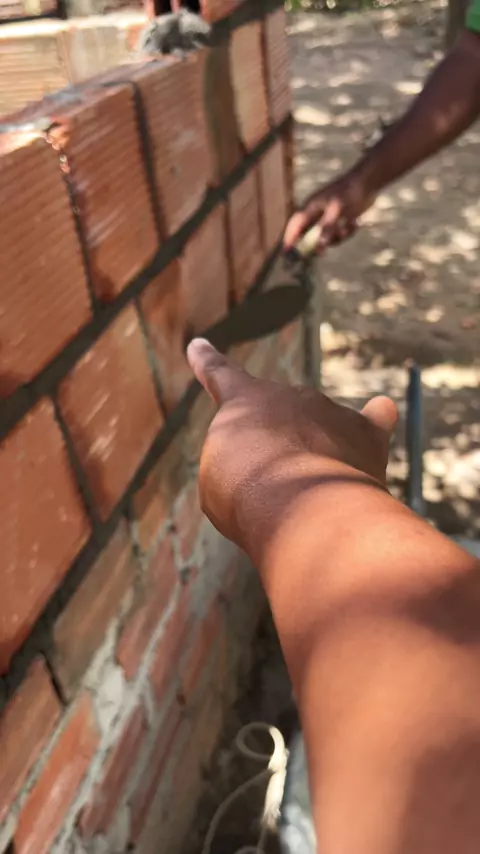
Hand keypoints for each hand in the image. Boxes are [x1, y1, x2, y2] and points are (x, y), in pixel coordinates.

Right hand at [187, 339, 396, 559]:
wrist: (301, 506)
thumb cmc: (248, 496)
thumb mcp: (221, 484)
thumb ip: (243, 466)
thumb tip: (282, 469)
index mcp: (243, 400)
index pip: (221, 375)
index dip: (208, 363)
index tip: (199, 345)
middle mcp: (289, 395)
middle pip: (280, 419)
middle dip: (276, 452)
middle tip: (271, 492)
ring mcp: (330, 411)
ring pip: (321, 428)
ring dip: (314, 458)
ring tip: (309, 496)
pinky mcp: (365, 435)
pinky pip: (372, 421)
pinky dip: (375, 421)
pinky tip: (383, 412)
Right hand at [283, 170, 374, 253]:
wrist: (369, 182)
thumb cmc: (349, 191)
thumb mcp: (337, 209)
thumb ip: (328, 227)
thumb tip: (320, 245)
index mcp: (311, 207)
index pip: (295, 224)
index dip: (289, 237)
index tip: (287, 251)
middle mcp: (317, 213)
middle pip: (308, 235)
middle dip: (316, 244)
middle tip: (321, 253)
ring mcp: (328, 218)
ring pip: (325, 238)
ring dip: (337, 238)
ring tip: (348, 227)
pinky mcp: (339, 221)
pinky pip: (338, 235)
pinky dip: (346, 232)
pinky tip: (355, 223)